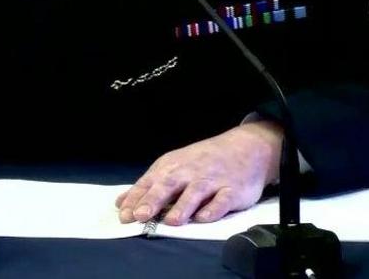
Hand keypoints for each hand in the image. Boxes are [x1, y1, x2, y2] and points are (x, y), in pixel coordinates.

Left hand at [115, 120, 282, 225]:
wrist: (247, 148)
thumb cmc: (205, 161)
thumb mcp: (175, 167)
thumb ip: (150, 186)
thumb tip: (121, 203)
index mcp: (173, 166)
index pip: (150, 182)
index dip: (137, 199)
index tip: (124, 215)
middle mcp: (191, 172)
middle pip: (169, 185)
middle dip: (154, 200)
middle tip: (141, 215)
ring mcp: (213, 180)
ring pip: (196, 192)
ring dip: (183, 206)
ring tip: (172, 221)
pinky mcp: (233, 190)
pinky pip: (222, 200)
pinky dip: (213, 208)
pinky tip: (203, 218)